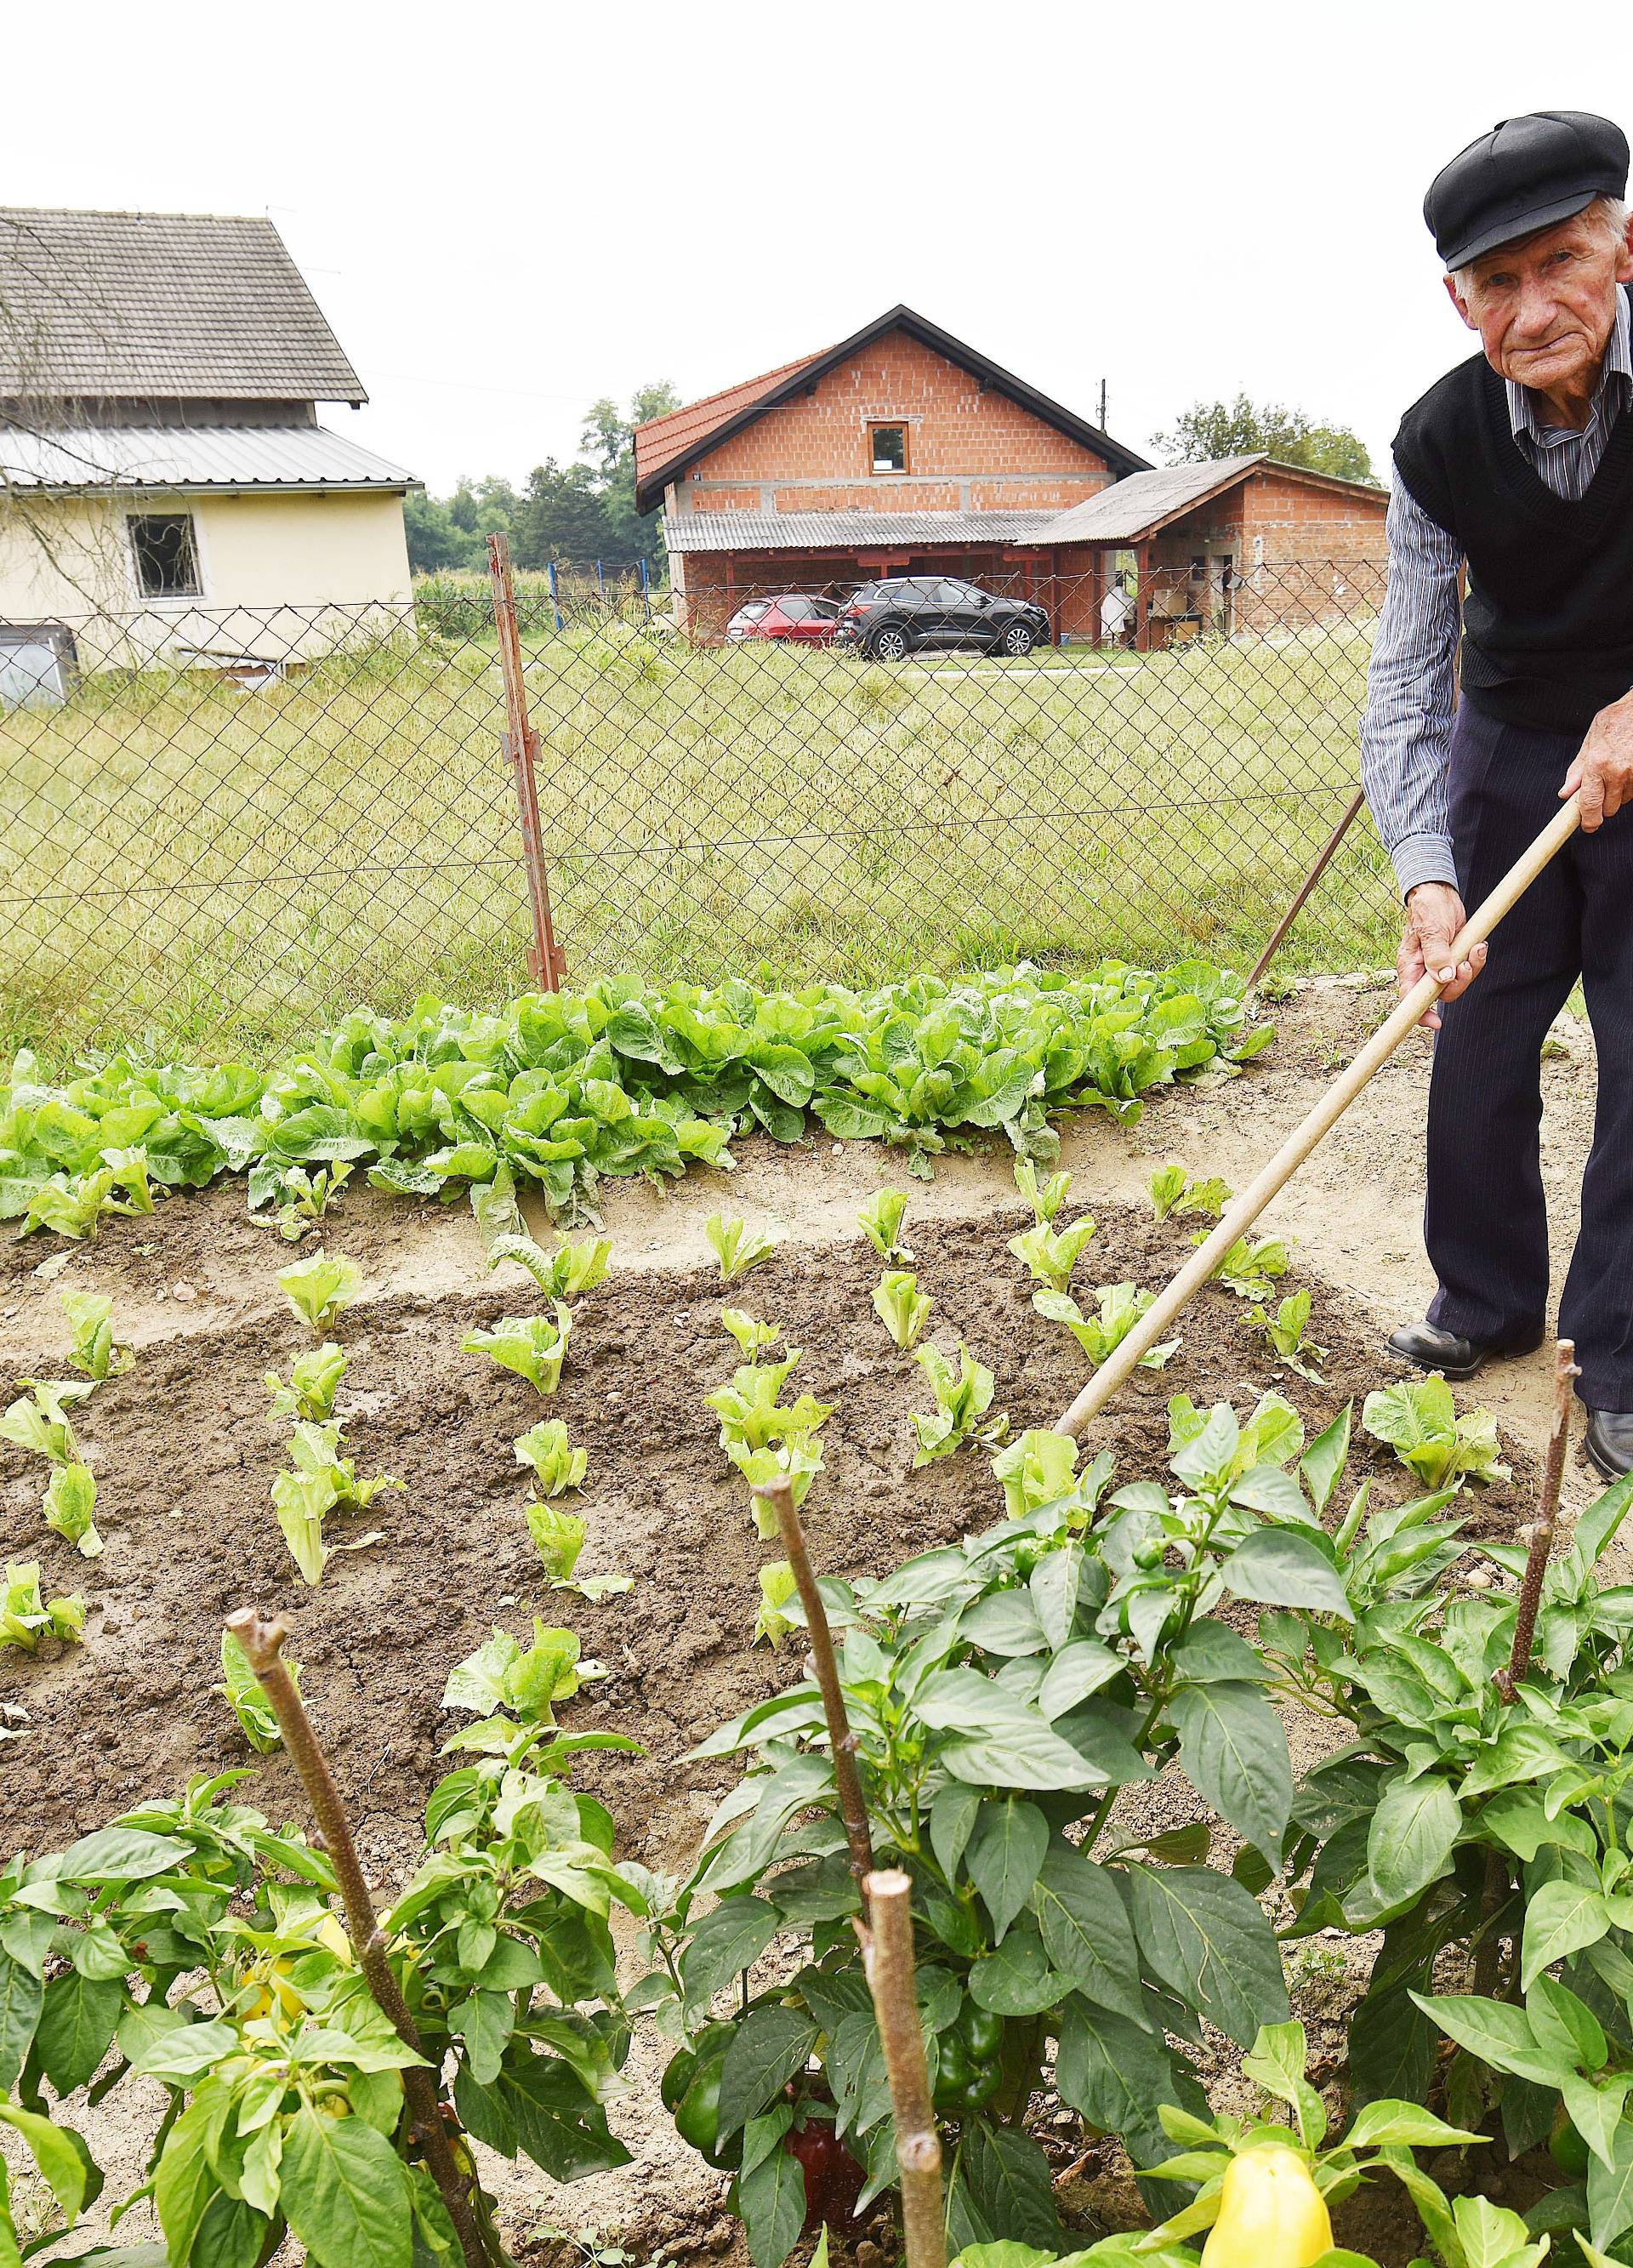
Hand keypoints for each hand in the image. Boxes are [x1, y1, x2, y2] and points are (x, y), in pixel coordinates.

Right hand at [1399, 882, 1484, 1030]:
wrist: (1439, 891)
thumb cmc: (1428, 908)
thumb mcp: (1432, 930)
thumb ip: (1436, 956)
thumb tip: (1443, 979)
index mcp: (1410, 966)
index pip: (1410, 998)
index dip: (1421, 1013)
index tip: (1435, 1022)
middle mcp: (1424, 969)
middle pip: (1441, 993)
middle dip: (1459, 983)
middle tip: (1465, 964)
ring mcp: (1440, 964)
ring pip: (1457, 982)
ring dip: (1472, 968)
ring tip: (1476, 948)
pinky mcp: (1454, 957)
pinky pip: (1467, 968)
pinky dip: (1476, 960)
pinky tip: (1479, 945)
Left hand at [1561, 690, 1632, 829]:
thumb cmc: (1618, 720)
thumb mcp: (1591, 740)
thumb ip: (1578, 769)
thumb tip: (1566, 793)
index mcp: (1597, 764)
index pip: (1589, 803)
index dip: (1588, 820)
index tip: (1588, 827)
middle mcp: (1617, 772)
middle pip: (1608, 808)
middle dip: (1603, 802)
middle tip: (1603, 785)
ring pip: (1623, 800)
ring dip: (1619, 792)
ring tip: (1618, 769)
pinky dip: (1631, 785)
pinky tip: (1628, 768)